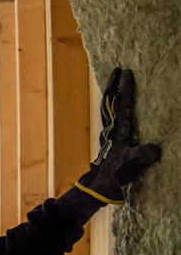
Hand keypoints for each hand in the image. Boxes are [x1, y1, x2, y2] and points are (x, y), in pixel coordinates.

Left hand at [75, 68, 160, 203]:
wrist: (100, 186)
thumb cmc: (118, 174)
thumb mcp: (133, 165)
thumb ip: (143, 156)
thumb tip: (155, 150)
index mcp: (119, 131)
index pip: (122, 105)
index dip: (125, 88)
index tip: (127, 72)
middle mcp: (111, 128)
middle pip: (110, 102)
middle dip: (113, 85)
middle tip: (116, 69)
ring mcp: (107, 133)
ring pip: (106, 107)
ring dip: (109, 92)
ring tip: (113, 80)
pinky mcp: (107, 138)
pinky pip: (108, 116)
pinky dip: (109, 105)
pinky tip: (112, 104)